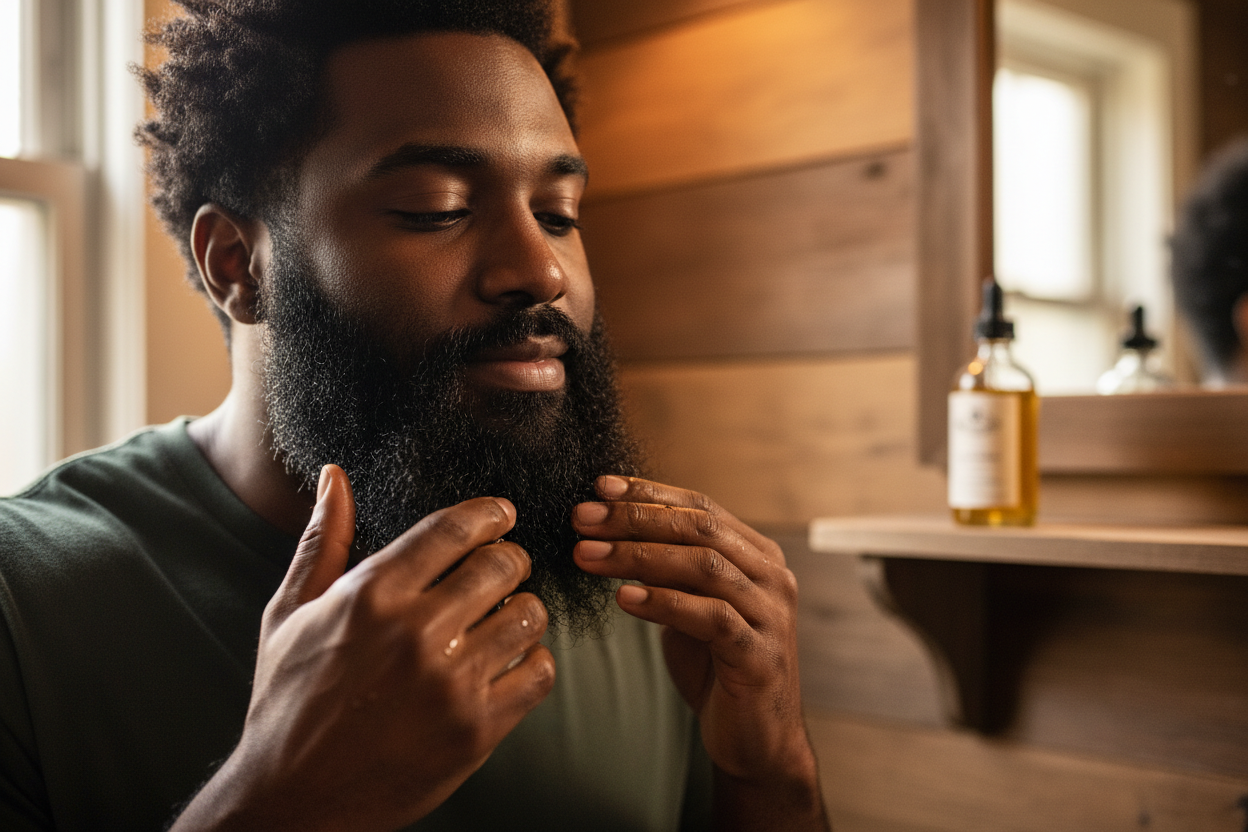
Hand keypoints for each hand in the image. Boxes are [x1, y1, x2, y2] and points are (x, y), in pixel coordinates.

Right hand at [171, 465, 554, 831]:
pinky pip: (538, 673)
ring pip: (528, 615)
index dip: (489, 513)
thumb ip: (321, 541)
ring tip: (503, 617)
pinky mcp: (477, 729)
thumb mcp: (289, 614)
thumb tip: (333, 476)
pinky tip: (508, 662)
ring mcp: (451, 683)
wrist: (293, 800)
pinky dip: (532, 662)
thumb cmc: (289, 701)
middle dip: (508, 559)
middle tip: (502, 569)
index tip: (501, 514)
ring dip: (523, 609)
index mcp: (372, 595)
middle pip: (502, 564)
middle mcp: (416, 632)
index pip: (454, 528)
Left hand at [572, 477, 825, 828]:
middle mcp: (771, 576)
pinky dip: (664, 603)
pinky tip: (624, 599)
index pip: (700, 506)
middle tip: (583, 518)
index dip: (649, 493)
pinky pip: (711, 618)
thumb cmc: (716, 668)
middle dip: (635, 518)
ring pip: (704, 566)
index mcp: (757, 555)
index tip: (599, 488)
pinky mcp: (760, 655)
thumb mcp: (689, 607)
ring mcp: (771, 614)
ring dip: (639, 556)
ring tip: (589, 555)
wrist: (754, 739)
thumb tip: (611, 529)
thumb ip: (667, 569)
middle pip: (700, 528)